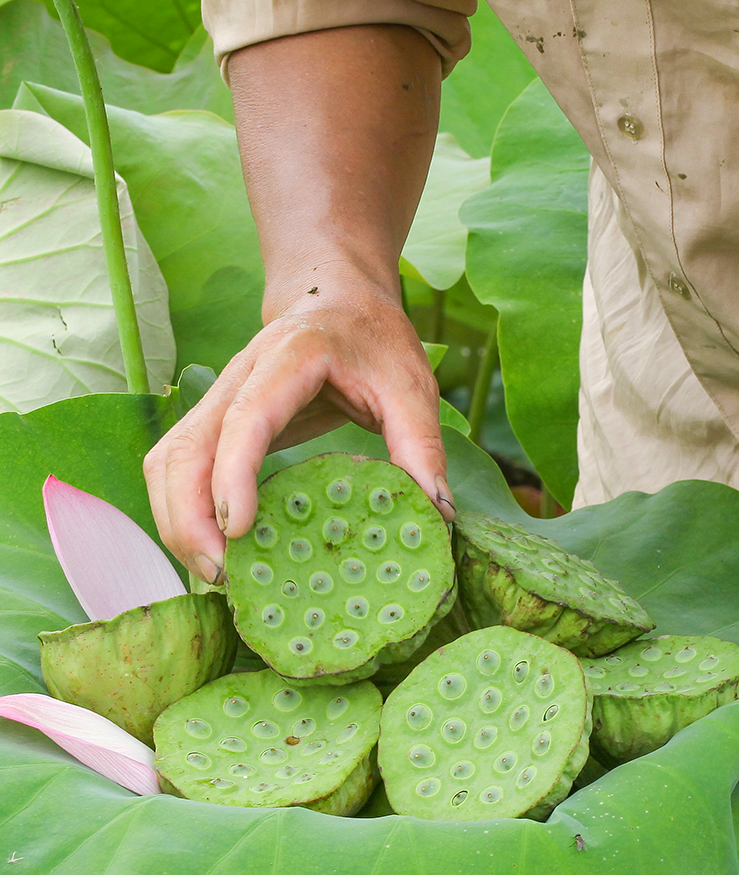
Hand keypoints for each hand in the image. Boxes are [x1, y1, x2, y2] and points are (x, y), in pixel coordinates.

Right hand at [143, 277, 453, 582]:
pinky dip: (180, 512)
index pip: (245, 417)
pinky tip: (211, 550)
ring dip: (176, 520)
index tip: (238, 529)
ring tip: (215, 574)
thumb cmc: (372, 338)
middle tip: (223, 575)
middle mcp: (237, 376)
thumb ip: (421, 444)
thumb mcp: (410, 383)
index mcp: (290, 357)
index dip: (233, 473)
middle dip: (189, 516)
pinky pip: (175, 469)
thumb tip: (436, 513)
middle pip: (186, 447)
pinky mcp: (212, 423)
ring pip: (167, 461)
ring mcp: (216, 399)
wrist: (335, 298)